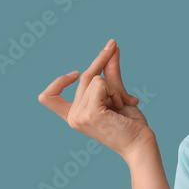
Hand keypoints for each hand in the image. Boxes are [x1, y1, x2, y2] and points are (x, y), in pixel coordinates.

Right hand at [38, 39, 153, 159]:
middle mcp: (73, 117)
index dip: (58, 82)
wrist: (141, 142)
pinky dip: (114, 90)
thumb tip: (113, 47)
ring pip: (95, 79)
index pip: (47, 97)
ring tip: (122, 104)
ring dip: (114, 87)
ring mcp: (79, 116)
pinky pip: (101, 84)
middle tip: (113, 45)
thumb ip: (111, 72)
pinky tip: (121, 105)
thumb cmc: (131, 123)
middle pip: (84, 78)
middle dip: (101, 60)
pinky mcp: (90, 114)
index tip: (77, 72)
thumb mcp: (117, 93)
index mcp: (74, 116)